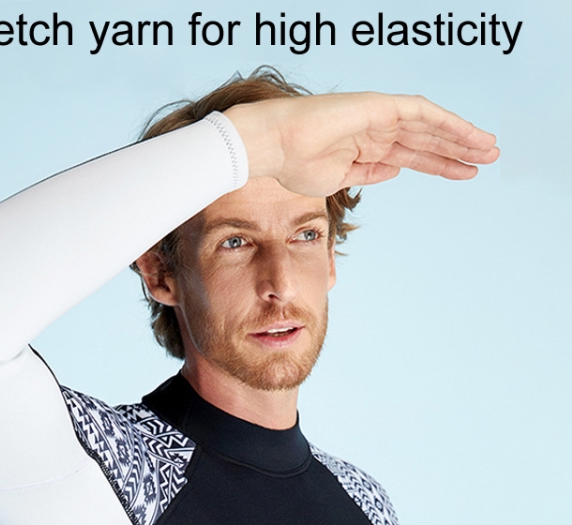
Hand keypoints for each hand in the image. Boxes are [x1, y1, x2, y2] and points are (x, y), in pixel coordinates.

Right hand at [225, 92, 498, 196]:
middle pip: (426, 140)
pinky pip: (421, 112)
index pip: (413, 156)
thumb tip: (396, 170)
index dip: (440, 164)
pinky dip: (445, 122)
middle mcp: (377, 130)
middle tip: (489, 159)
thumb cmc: (295, 164)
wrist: (275, 147)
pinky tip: (467, 134)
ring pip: (429, 125)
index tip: (464, 173)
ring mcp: (379, 117)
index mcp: (367, 148)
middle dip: (458, 150)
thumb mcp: (339, 178)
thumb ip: (369, 173)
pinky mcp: (379, 106)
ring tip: (488, 149)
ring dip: (460, 136)